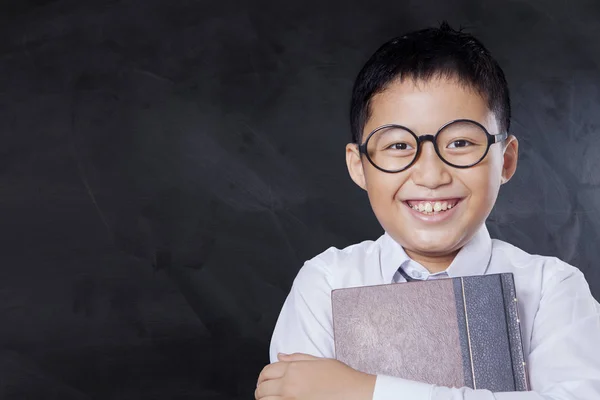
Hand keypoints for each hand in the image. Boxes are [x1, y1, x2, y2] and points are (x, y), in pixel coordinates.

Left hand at [255, 352, 375, 399]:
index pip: (266, 372)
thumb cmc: (342, 378)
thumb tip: (280, 356)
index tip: (264, 381)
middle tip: (265, 392)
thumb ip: (297, 358)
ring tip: (271, 399)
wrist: (356, 394)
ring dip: (265, 399)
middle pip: (262, 388)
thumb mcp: (320, 361)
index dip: (263, 377)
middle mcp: (290, 385)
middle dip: (261, 389)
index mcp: (294, 369)